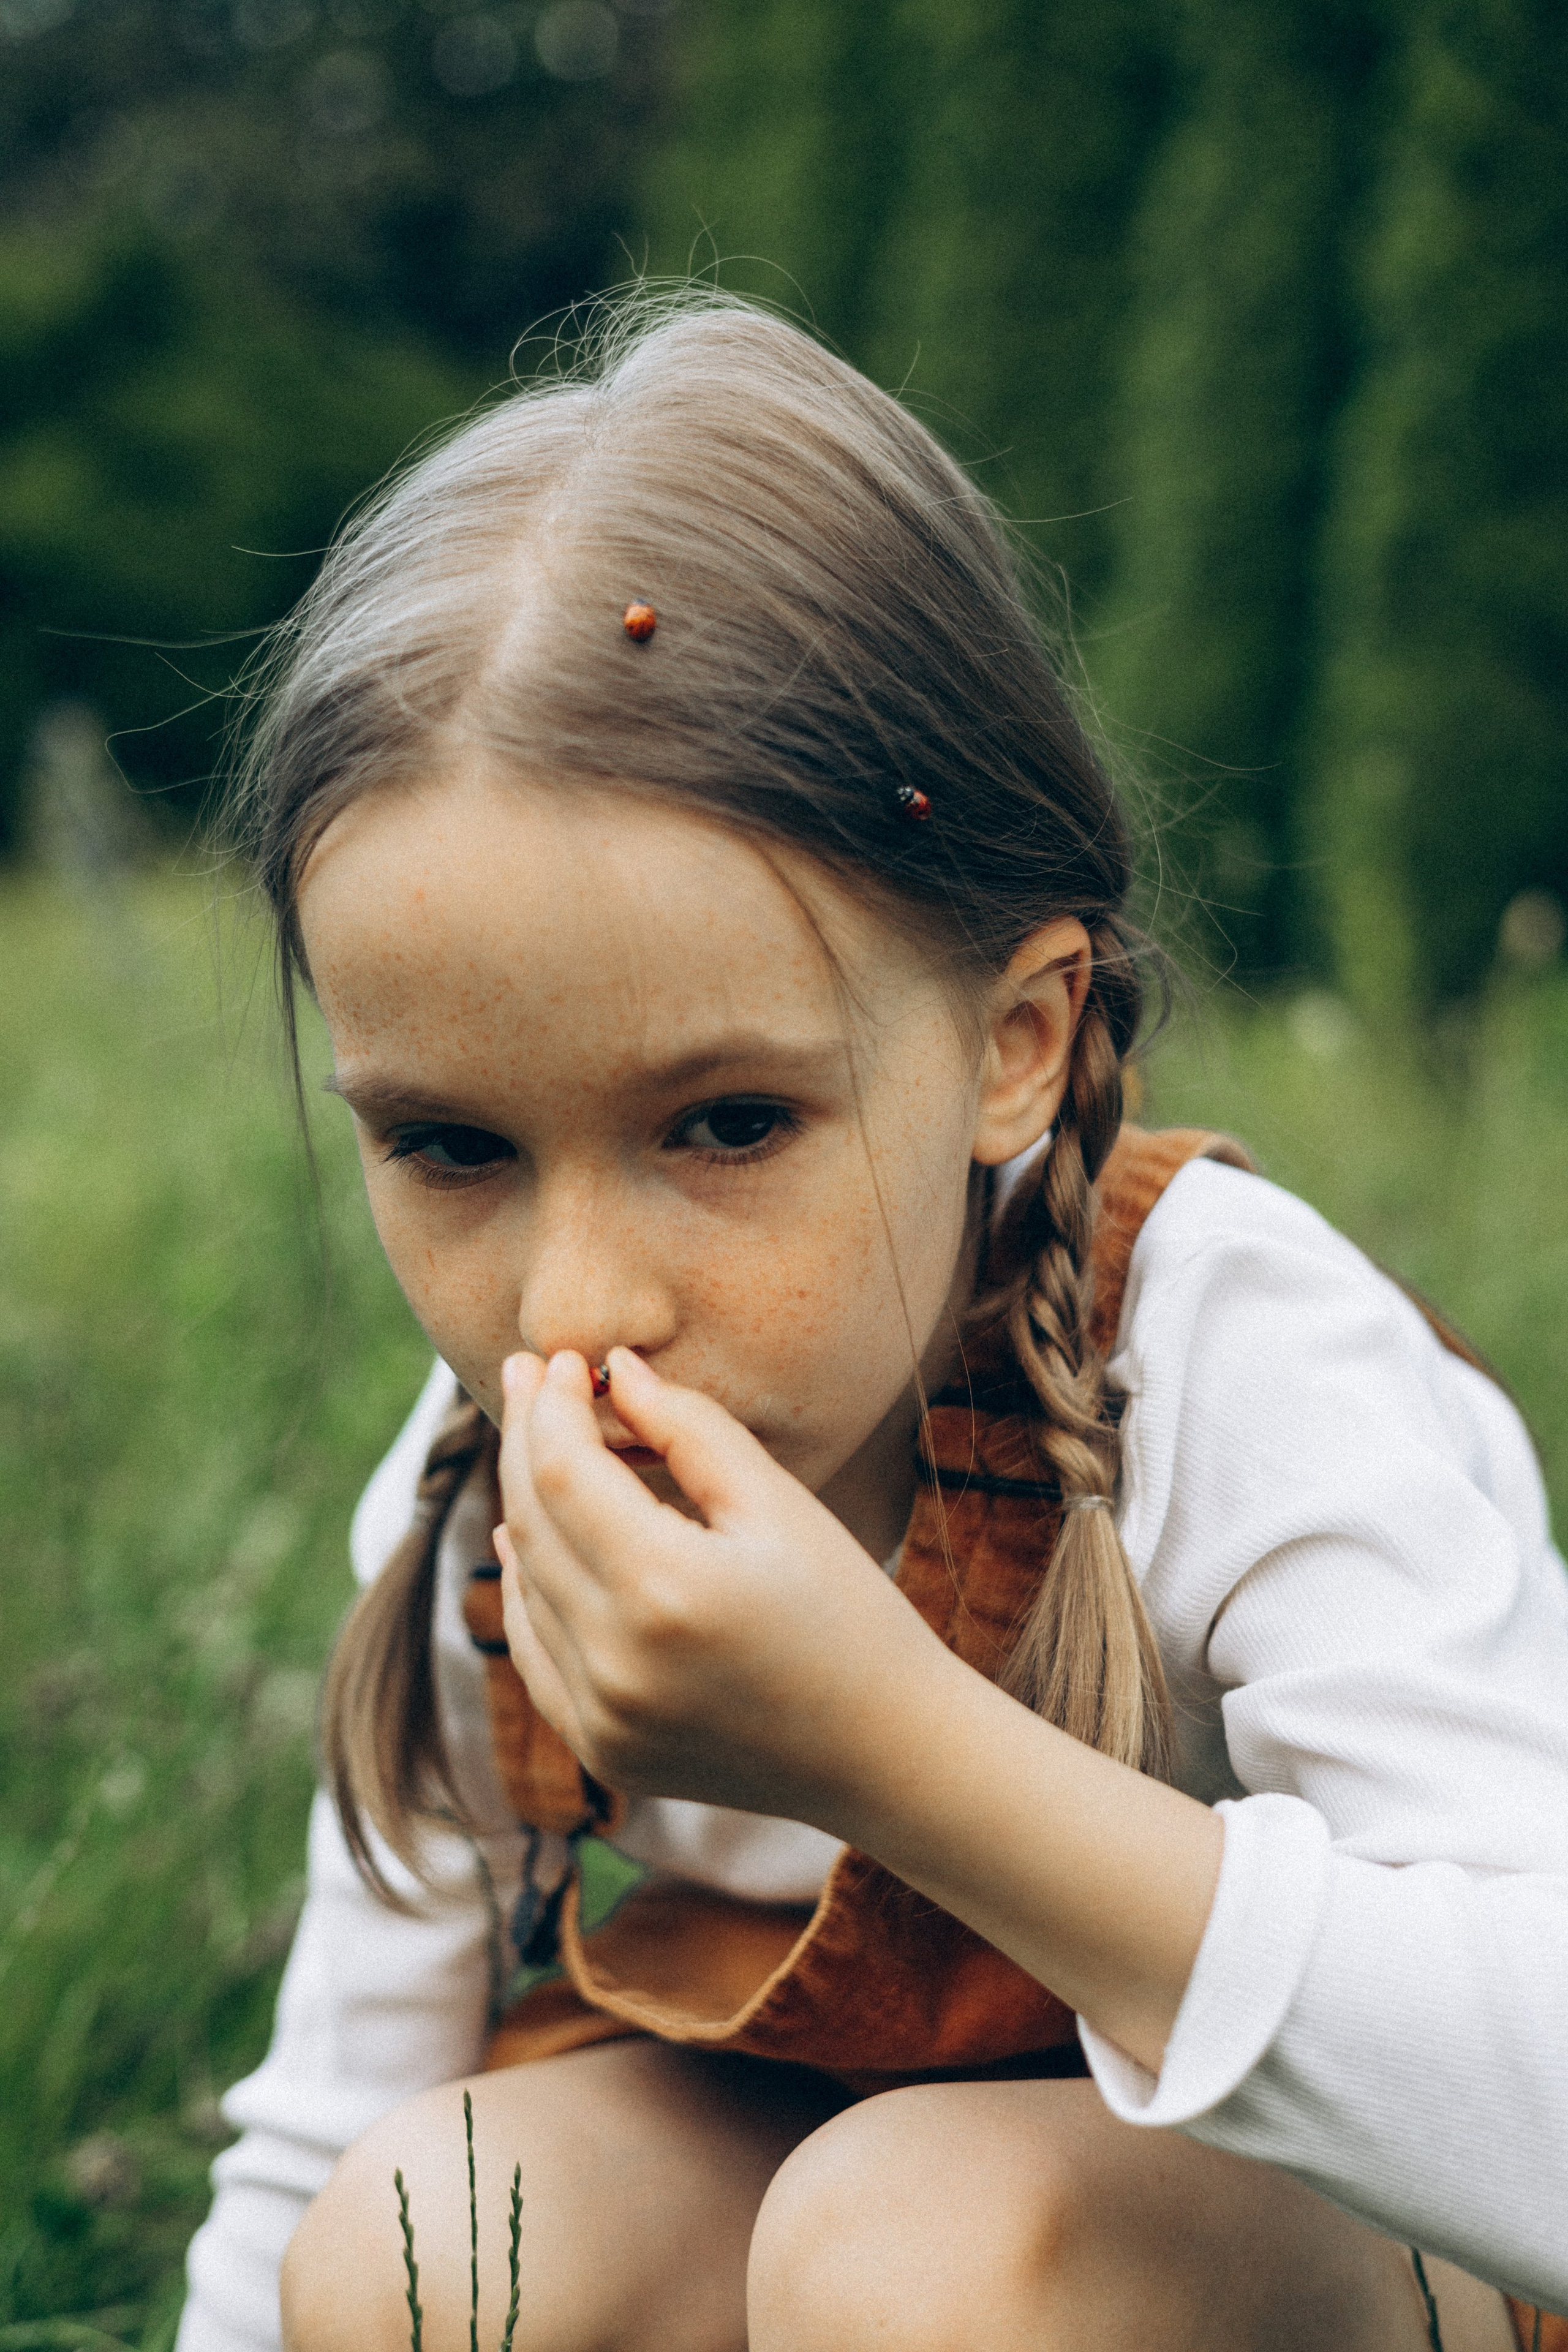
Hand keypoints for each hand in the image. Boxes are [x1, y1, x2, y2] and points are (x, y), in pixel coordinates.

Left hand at [495, 1346, 938, 1823]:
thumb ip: (690, 1428)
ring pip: (524, 1584)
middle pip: (530, 1522)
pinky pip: (534, 1653)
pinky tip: (523, 1542)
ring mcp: (601, 1717)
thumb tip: (615, 1370)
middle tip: (524, 1375)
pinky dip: (524, 1589)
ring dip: (522, 1507)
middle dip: (525, 1438)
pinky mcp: (602, 1750)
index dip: (552, 1407)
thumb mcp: (780, 1504)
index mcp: (665, 1589)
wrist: (888, 1751)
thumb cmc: (849, 1613)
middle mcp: (616, 1661)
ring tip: (534, 1444)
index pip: (562, 1472)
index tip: (560, 1358)